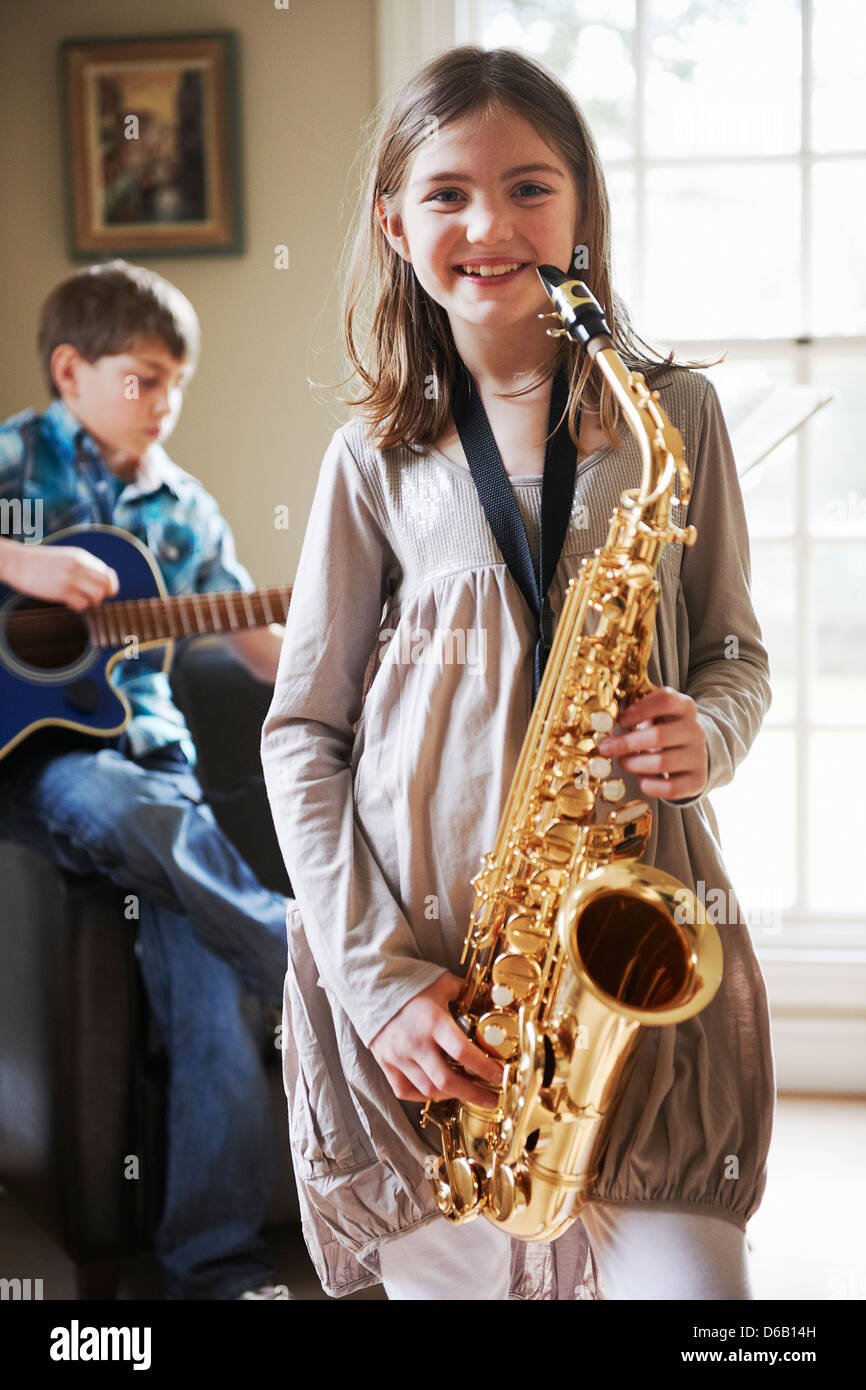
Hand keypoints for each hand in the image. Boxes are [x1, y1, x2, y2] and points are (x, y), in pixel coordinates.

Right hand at [1, 540, 118, 609]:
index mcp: (82, 556)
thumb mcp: (66, 557)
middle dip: (102, 595)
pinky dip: (78, 606)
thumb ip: (83, 566)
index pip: (108, 573)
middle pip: (106, 586)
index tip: (104, 591)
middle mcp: (79, 566)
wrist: (17, 562)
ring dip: (91, 602)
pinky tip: (68, 602)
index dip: (109, 585)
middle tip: (90, 598)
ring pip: (97, 596)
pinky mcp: (61, 591)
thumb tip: (100, 581)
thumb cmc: (40, 562)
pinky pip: (81, 604)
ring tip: (79, 599)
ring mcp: (71, 578)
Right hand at [370, 972, 503, 1106]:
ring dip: (451, 1096)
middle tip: (491, 1099)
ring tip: (468, 1094)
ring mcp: (398, 1055)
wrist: (370, 985)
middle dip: (474, 1094)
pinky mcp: (385, 1062)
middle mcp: (416, 1042)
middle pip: (447, 1081)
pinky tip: (435, 1091)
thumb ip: (466, 992)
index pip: (464, 1053)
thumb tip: (492, 996)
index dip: (486, 1069)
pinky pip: (404, 1090)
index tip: (501, 1076)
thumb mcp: (442, 983)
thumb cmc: (409, 983)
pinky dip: (422, 1096)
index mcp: (433, 1021)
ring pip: (428, 1090)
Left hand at [596, 686, 708, 801]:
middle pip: (659, 735)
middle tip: (606, 748)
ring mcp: (699, 757)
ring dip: (634, 764)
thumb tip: (603, 720)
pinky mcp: (697, 781)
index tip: (621, 720)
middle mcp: (695, 731)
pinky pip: (670, 788)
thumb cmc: (664, 731)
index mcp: (685, 707)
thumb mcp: (656, 716)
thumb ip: (636, 713)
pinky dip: (649, 785)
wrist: (692, 754)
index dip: (640, 710)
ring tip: (624, 762)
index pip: (666, 700)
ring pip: (662, 763)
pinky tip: (642, 779)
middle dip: (626, 743)